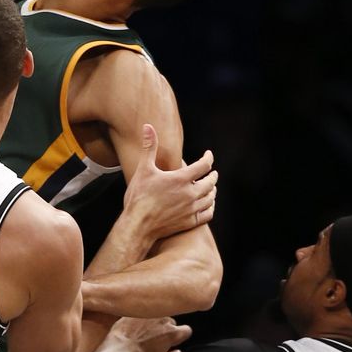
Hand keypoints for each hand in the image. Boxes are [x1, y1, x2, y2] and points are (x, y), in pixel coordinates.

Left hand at [95, 316, 192, 351]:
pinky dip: (142, 317)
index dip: (181, 336)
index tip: (174, 339)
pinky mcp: (138, 309)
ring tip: (145, 331)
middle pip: (172, 322)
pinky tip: (135, 326)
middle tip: (157, 337)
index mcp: (172, 333)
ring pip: (158, 315)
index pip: (187, 330)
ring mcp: (151, 312)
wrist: (119, 349)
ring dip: (155, 321)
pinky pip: (144, 312)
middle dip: (166, 328)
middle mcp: (164, 319)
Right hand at [123, 125, 216, 239]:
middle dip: (212, 175)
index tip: (209, 154)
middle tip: (212, 172)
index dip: (208, 158)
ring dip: (212, 191)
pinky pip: (208, 214)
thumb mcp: (143, 169)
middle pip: (210, 182)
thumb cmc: (139, 196)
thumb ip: (148, 147)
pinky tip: (208, 205)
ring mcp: (191, 210)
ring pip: (210, 198)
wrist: (138, 225)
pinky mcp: (189, 222)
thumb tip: (148, 126)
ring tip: (211, 187)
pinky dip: (210, 207)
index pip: (203, 165)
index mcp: (181, 179)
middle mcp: (190, 194)